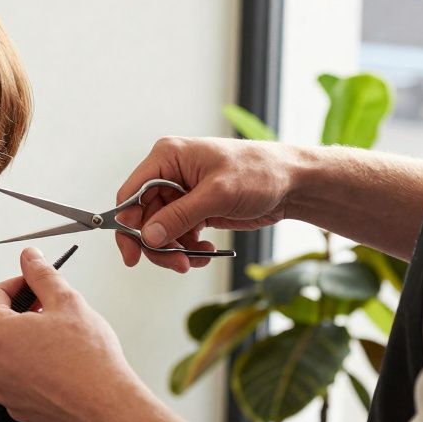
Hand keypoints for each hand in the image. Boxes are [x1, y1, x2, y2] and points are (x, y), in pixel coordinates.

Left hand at [0, 247, 145, 421]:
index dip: (19, 284)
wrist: (108, 407)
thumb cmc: (89, 361)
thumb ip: (42, 275)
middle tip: (51, 310)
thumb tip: (30, 258)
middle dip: (23, 312)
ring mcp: (2, 388)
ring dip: (27, 340)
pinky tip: (58, 364)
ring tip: (59, 338)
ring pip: (8, 352)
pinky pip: (17, 377)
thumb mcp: (67, 302)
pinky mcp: (17, 406)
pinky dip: (32, 366)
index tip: (36, 285)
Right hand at [115, 136, 295, 272]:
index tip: (132, 253)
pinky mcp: (194, 209)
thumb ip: (179, 216)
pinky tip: (204, 252)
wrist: (294, 183)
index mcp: (167, 157)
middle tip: (177, 264)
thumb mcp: (217, 194)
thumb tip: (147, 236)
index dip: (128, 224)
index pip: (132, 193)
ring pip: (160, 230)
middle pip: (144, 218)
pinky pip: (177, 234)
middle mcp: (169, 174)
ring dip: (174, 250)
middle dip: (158, 244)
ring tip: (196, 259)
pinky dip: (187, 248)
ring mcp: (181, 193)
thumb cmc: (260, 173)